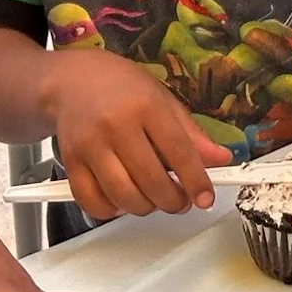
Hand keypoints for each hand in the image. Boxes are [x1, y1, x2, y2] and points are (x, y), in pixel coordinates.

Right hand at [40, 51, 226, 219]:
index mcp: (147, 106)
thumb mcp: (164, 101)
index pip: (178, 152)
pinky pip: (91, 201)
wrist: (73, 80)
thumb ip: (192, 134)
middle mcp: (116, 126)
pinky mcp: (70, 162)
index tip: (206, 199)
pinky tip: (123, 201)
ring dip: (145, 208)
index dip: (196, 181)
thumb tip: (222, 159)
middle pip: (150, 180)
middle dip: (172, 200)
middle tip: (181, 201)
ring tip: (155, 200)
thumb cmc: (123, 89)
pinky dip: (111, 210)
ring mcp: (89, 146)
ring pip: (122, 195)